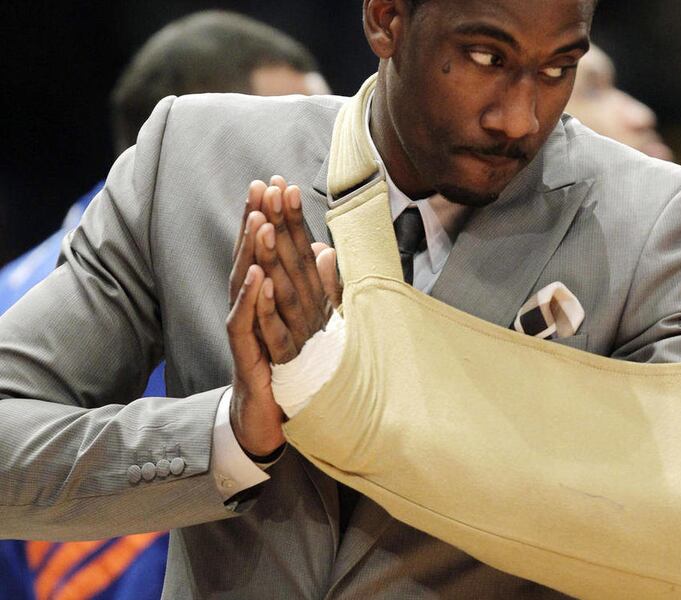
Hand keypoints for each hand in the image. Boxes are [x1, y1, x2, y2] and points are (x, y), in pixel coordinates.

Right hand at [226, 178, 341, 454]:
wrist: (271, 420)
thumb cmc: (286, 368)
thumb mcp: (307, 322)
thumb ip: (316, 286)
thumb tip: (323, 250)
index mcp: (269, 298)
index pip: (272, 251)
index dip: (276, 218)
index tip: (282, 183)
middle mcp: (253, 308)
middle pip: (254, 257)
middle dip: (258, 220)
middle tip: (262, 185)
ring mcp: (247, 330)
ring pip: (245, 284)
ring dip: (252, 252)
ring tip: (258, 220)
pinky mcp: (247, 355)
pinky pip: (245, 324)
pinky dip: (251, 300)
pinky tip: (257, 276)